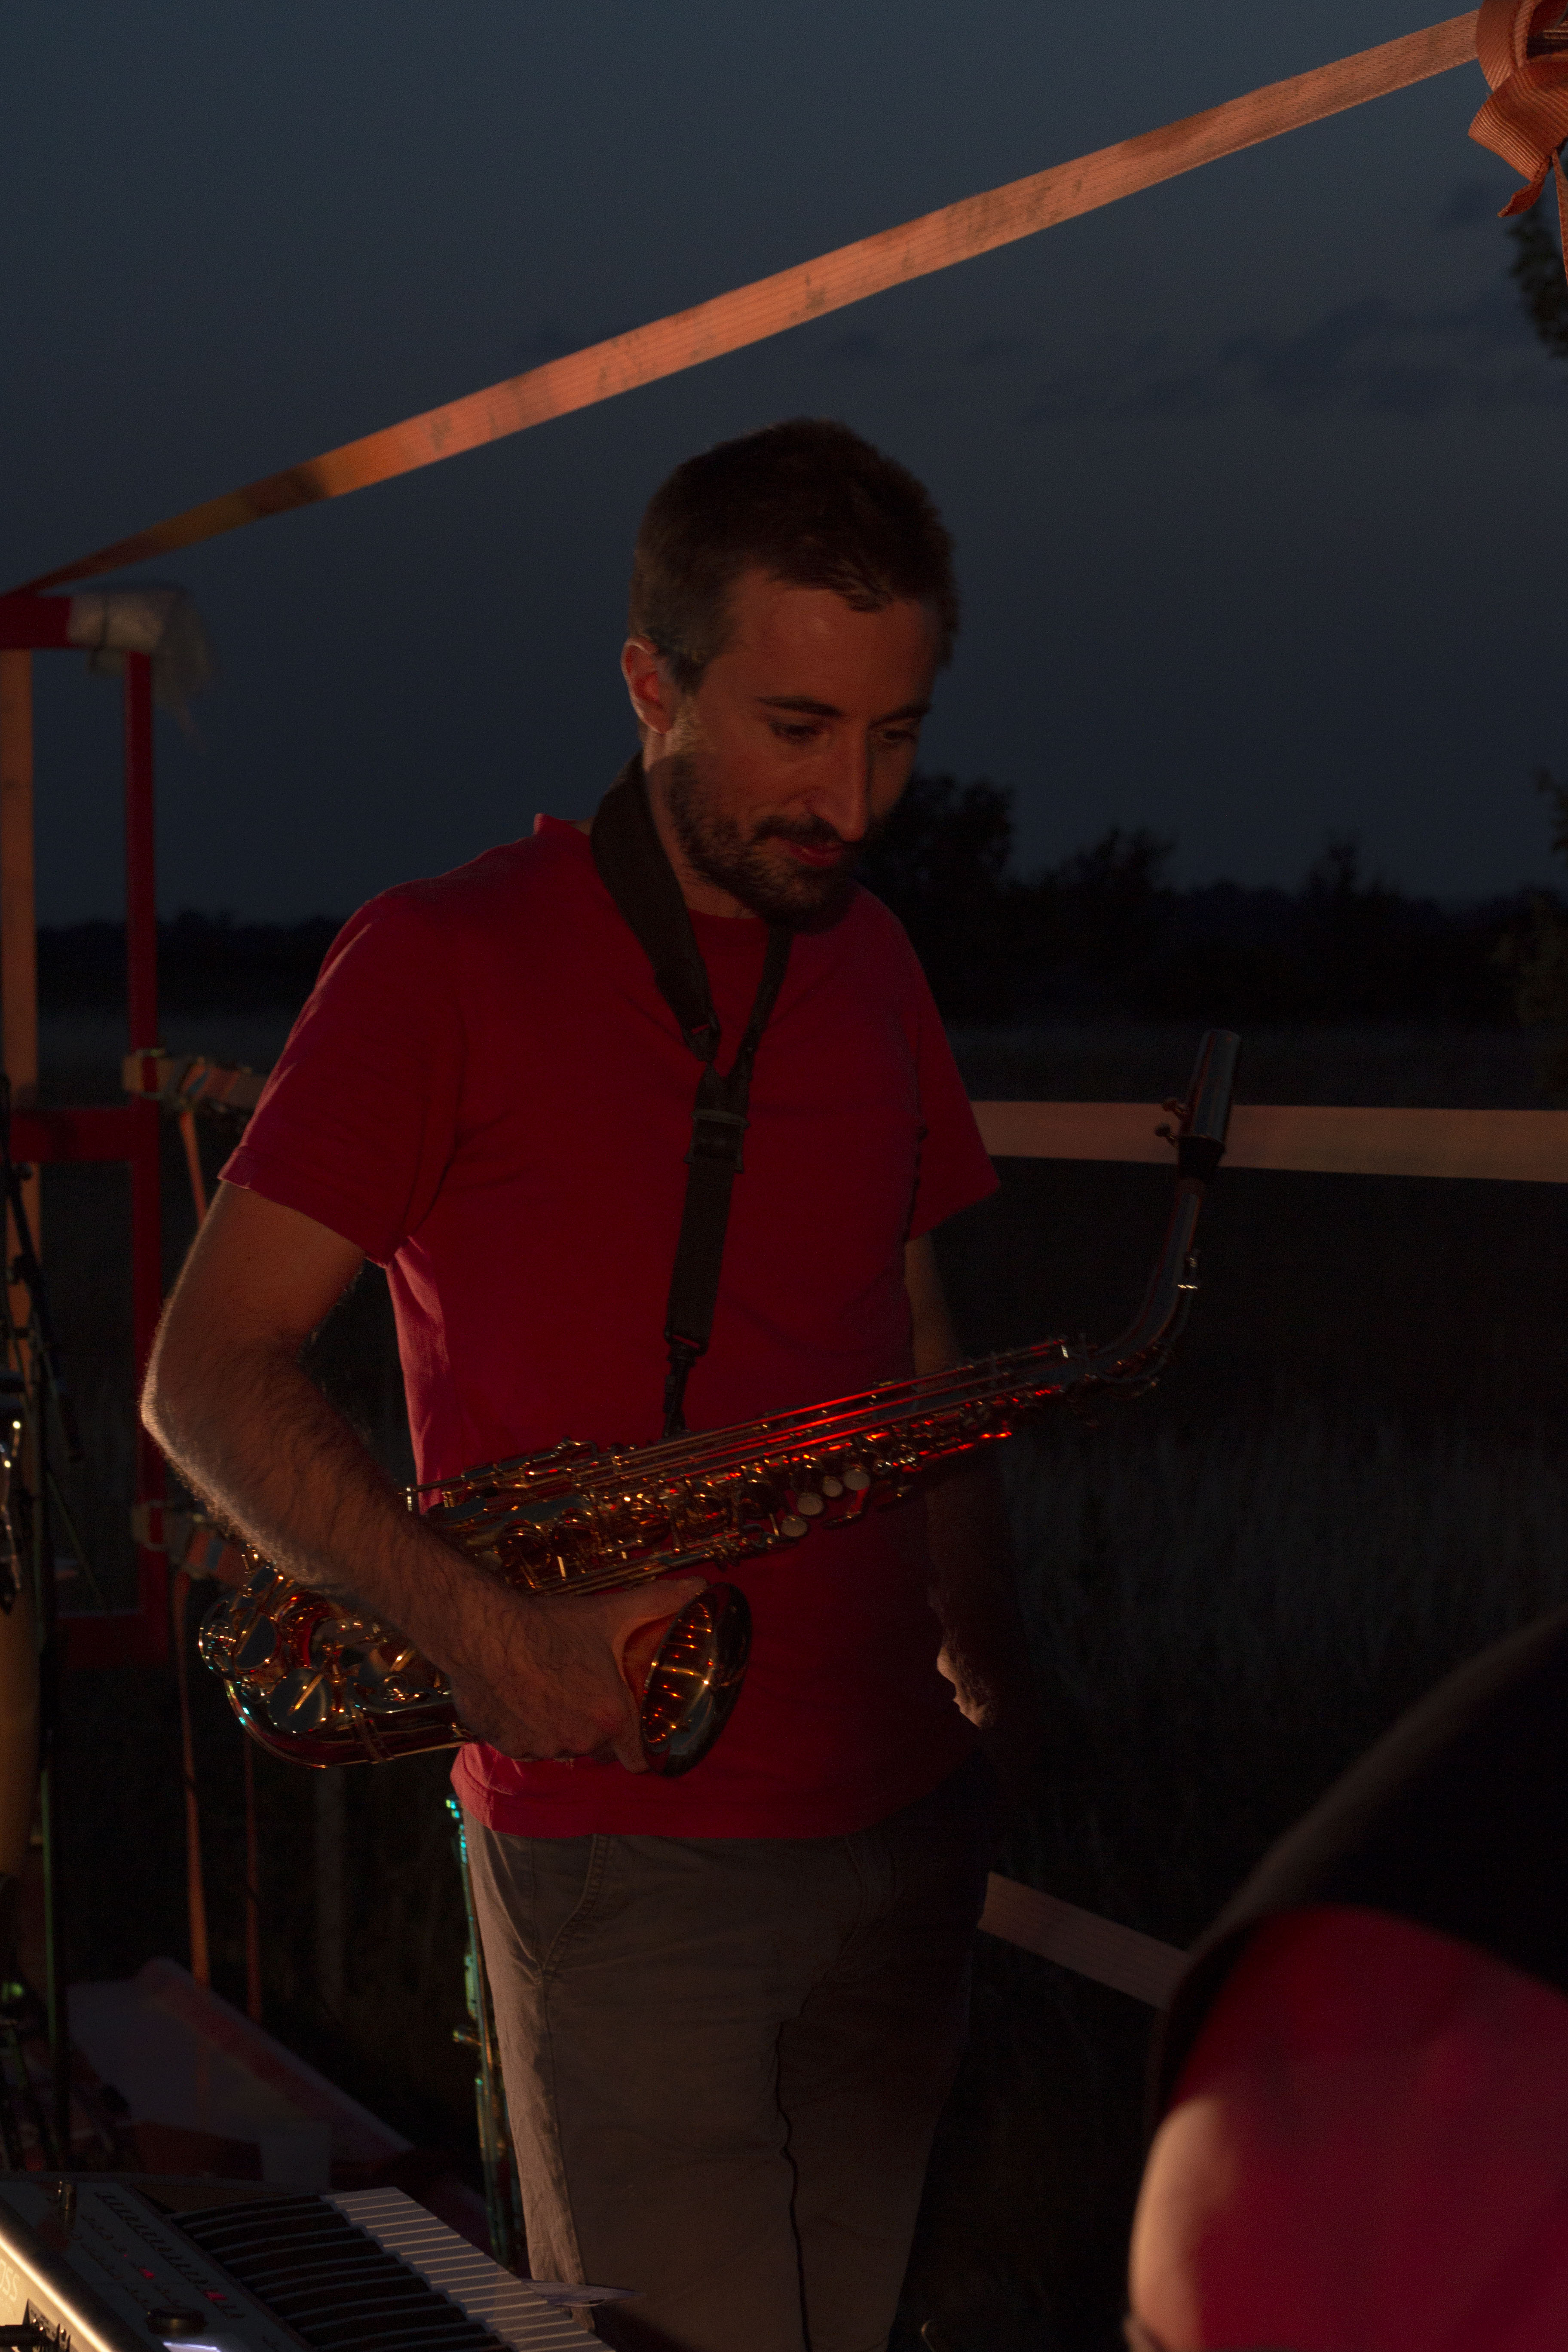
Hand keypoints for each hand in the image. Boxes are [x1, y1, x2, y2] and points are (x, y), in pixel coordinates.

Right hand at [442, 1575, 706, 1772]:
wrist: (483, 1630)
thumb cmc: (548, 1625)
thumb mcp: (611, 1611)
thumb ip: (661, 1601)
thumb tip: (702, 1585)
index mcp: (610, 1718)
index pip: (639, 1759)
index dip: (642, 1746)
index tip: (638, 1731)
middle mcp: (578, 1741)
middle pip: (600, 1748)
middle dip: (599, 1728)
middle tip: (590, 1693)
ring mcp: (541, 1747)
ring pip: (562, 1745)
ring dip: (563, 1726)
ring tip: (554, 1689)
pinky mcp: (508, 1745)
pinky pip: (528, 1744)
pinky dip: (529, 1727)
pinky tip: (524, 1695)